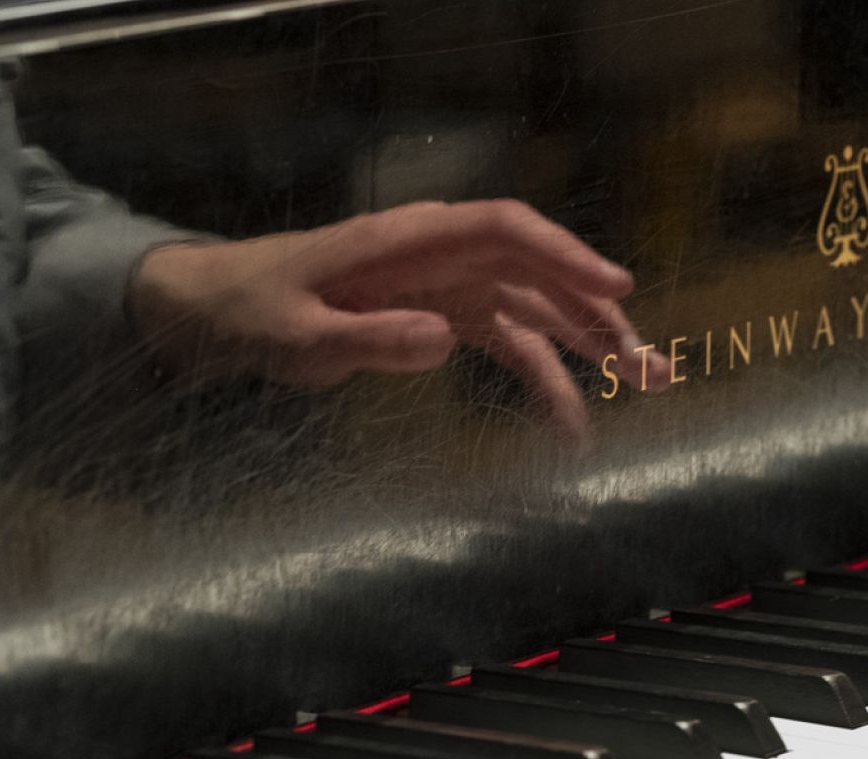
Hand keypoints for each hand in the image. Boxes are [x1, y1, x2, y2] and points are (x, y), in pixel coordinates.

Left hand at [128, 199, 669, 442]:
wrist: (220, 310)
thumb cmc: (251, 310)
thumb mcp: (295, 335)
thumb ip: (365, 340)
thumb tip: (446, 339)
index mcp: (409, 241)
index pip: (503, 230)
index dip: (564, 255)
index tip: (615, 289)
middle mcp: (440, 256)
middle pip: (537, 271)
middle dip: (597, 313)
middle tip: (647, 366)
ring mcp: (447, 287)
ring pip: (535, 308)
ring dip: (588, 344)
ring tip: (641, 385)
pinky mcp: (442, 318)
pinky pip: (507, 342)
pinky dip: (543, 376)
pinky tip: (571, 420)